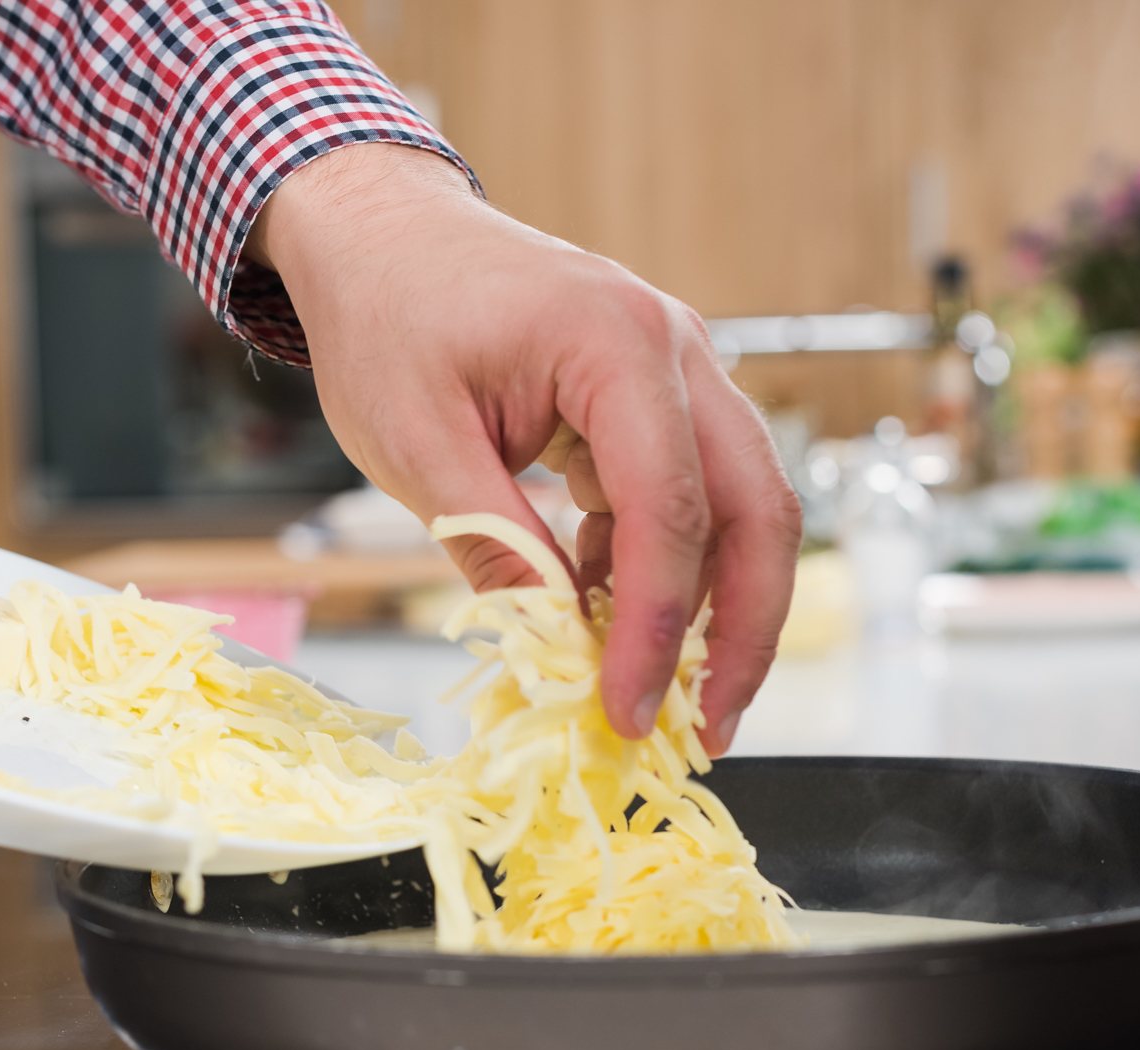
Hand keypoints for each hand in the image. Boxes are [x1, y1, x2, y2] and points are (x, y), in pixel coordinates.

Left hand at [247, 144, 798, 753]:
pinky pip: (689, 495)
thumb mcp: (415, 444)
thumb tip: (556, 649)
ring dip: (718, 606)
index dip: (657, 627)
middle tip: (709, 726)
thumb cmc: (388, 316)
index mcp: (616, 342)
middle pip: (757, 508)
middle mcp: (675, 348)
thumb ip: (494, 544)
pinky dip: (662, 566)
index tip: (630, 710)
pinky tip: (611, 622)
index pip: (670, 510)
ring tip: (670, 695)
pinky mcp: (657, 397)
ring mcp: (678, 368)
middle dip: (743, 631)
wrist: (382, 233)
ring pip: (742, 505)